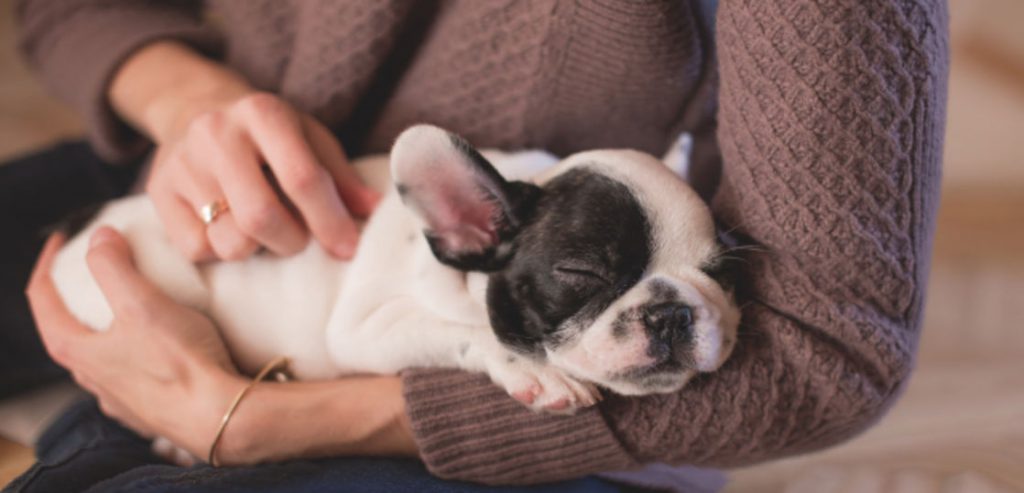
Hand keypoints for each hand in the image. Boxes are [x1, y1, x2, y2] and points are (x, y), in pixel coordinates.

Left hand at [27, 228, 417, 463]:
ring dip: (119, 322)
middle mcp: (110, 384)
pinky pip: (150, 371)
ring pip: (116, 355)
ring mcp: (143, 401)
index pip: (48, 307)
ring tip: (143, 290)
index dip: (48, 268)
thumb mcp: (153, 311)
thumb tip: (101, 234)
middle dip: (84, 296)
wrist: (241, 424)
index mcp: (94, 358)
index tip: (61, 233)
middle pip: (77, 335)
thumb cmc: (197, 370)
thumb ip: (122, 270)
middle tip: (104, 259)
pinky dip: (152, 345)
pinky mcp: (178, 410)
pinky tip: (180, 332)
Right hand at [111, 42, 378, 260]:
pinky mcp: (158, 193)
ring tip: (262, 230)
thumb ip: (340, 177)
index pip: (301, 178)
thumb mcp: (310, 139)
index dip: (329, 220)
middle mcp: (216, 133)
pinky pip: (197, 250)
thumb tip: (373, 210)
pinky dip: (221, 251)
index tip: (347, 248)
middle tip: (298, 239)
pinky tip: (228, 228)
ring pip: (229, 240)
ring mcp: (182, 163)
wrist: (193, 108)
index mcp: (263, 113)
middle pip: (261, 216)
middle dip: (291, 241)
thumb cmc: (268, 134)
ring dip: (257, 249)